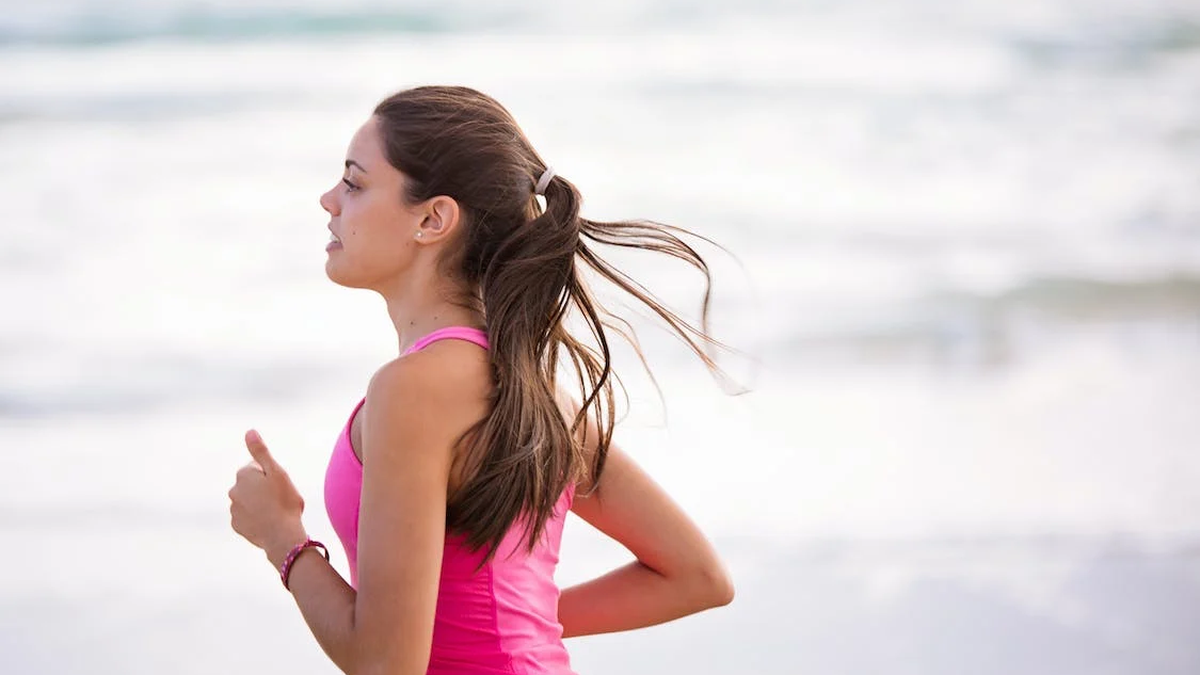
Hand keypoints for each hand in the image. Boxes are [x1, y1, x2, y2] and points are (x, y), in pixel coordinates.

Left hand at [228, 430, 307, 565]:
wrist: (281, 536)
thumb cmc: (284, 502)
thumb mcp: (276, 472)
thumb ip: (260, 451)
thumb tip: (249, 431)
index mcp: (244, 474)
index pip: (258, 467)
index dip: (272, 474)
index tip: (280, 484)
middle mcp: (234, 490)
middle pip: (252, 484)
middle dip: (264, 488)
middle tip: (280, 498)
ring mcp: (234, 509)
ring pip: (249, 501)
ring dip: (260, 503)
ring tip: (276, 512)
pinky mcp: (237, 525)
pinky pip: (247, 517)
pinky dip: (256, 518)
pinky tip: (268, 522)